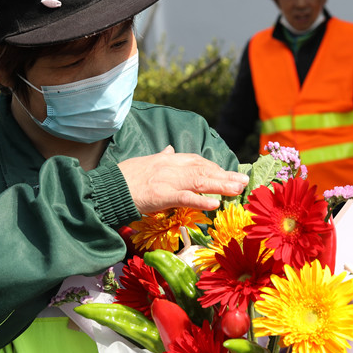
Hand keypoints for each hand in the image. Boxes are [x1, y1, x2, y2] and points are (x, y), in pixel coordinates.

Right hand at [118, 146, 248, 214]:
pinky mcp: (161, 196)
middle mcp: (171, 166)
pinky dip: (201, 200)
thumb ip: (161, 156)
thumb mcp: (145, 162)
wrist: (108, 188)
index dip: (214, 167)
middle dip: (225, 175)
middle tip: (244, 181)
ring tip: (238, 189)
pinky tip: (216, 204)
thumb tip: (170, 148)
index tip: (228, 173)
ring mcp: (167, 181)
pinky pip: (185, 198)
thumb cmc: (124, 177)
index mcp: (167, 159)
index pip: (196, 161)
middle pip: (203, 169)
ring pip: (200, 181)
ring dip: (221, 185)